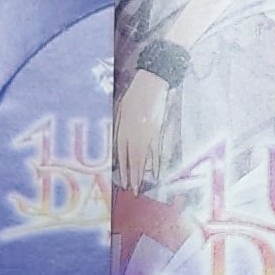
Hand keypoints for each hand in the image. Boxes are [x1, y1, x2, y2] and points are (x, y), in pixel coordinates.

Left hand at [115, 68, 170, 192]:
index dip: (122, 170)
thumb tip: (114, 143)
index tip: (122, 183)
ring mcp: (149, 134)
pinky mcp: (159, 130)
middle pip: (133, 160)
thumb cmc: (134, 95)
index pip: (121, 154)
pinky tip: (156, 172)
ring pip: (145, 158)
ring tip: (141, 186)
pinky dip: (157, 162)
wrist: (152, 83)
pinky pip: (157, 149)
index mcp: (123, 129)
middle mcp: (135, 134)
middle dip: (132, 177)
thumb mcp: (119, 109)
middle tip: (132, 191)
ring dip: (143, 173)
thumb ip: (117, 127)